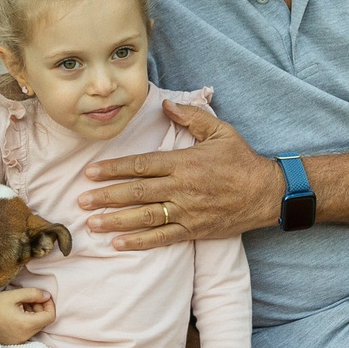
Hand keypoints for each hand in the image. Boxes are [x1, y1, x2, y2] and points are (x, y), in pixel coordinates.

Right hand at [0, 285, 52, 345]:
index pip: (49, 317)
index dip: (49, 305)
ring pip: (35, 327)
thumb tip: (47, 296)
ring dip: (33, 314)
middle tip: (28, 298)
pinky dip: (26, 321)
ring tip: (20, 303)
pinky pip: (26, 331)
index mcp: (25, 325)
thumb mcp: (15, 294)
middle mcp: (23, 337)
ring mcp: (17, 341)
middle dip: (40, 308)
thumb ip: (34, 294)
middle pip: (42, 322)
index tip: (43, 296)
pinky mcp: (11, 341)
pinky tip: (16, 311)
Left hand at [77, 101, 283, 249]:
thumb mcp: (220, 131)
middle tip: (81, 200)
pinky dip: (140, 241)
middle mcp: (182, 187)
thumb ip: (191, 117)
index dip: (114, 169)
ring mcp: (187, 211)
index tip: (91, 172)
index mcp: (184, 162)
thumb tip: (165, 105)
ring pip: (145, 217)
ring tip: (92, 223)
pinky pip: (163, 237)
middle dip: (106, 196)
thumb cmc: (242, 161)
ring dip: (116, 220)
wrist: (267, 193)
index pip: (141, 165)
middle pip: (136, 192)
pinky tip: (118, 243)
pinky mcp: (194, 229)